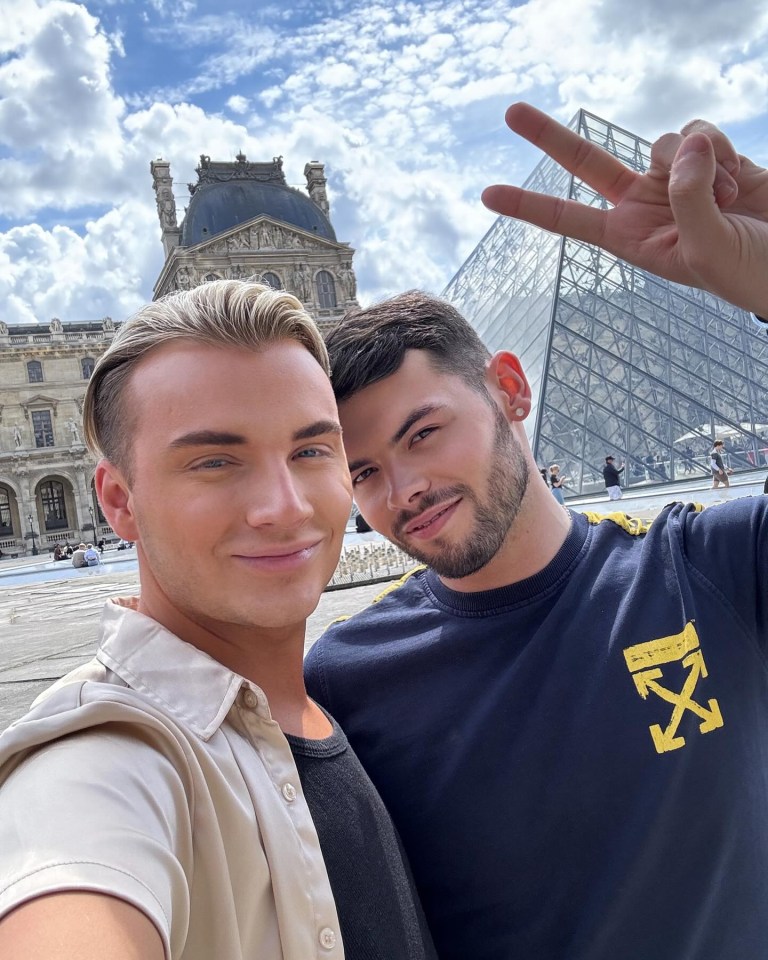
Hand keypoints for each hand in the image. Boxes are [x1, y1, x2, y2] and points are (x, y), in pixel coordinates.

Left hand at [482, 103, 767, 315]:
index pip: (569, 219)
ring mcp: (675, 177)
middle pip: (586, 162)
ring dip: (701, 166)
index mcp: (630, 238)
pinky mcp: (710, 154)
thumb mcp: (707, 249)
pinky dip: (722, 150)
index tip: (488, 194)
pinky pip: (699, 131)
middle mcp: (644, 204)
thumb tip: (685, 146)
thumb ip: (689, 198)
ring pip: (663, 142)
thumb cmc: (749, 272)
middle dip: (550, 137)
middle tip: (510, 113)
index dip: (529, 205)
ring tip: (728, 201)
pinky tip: (740, 181)